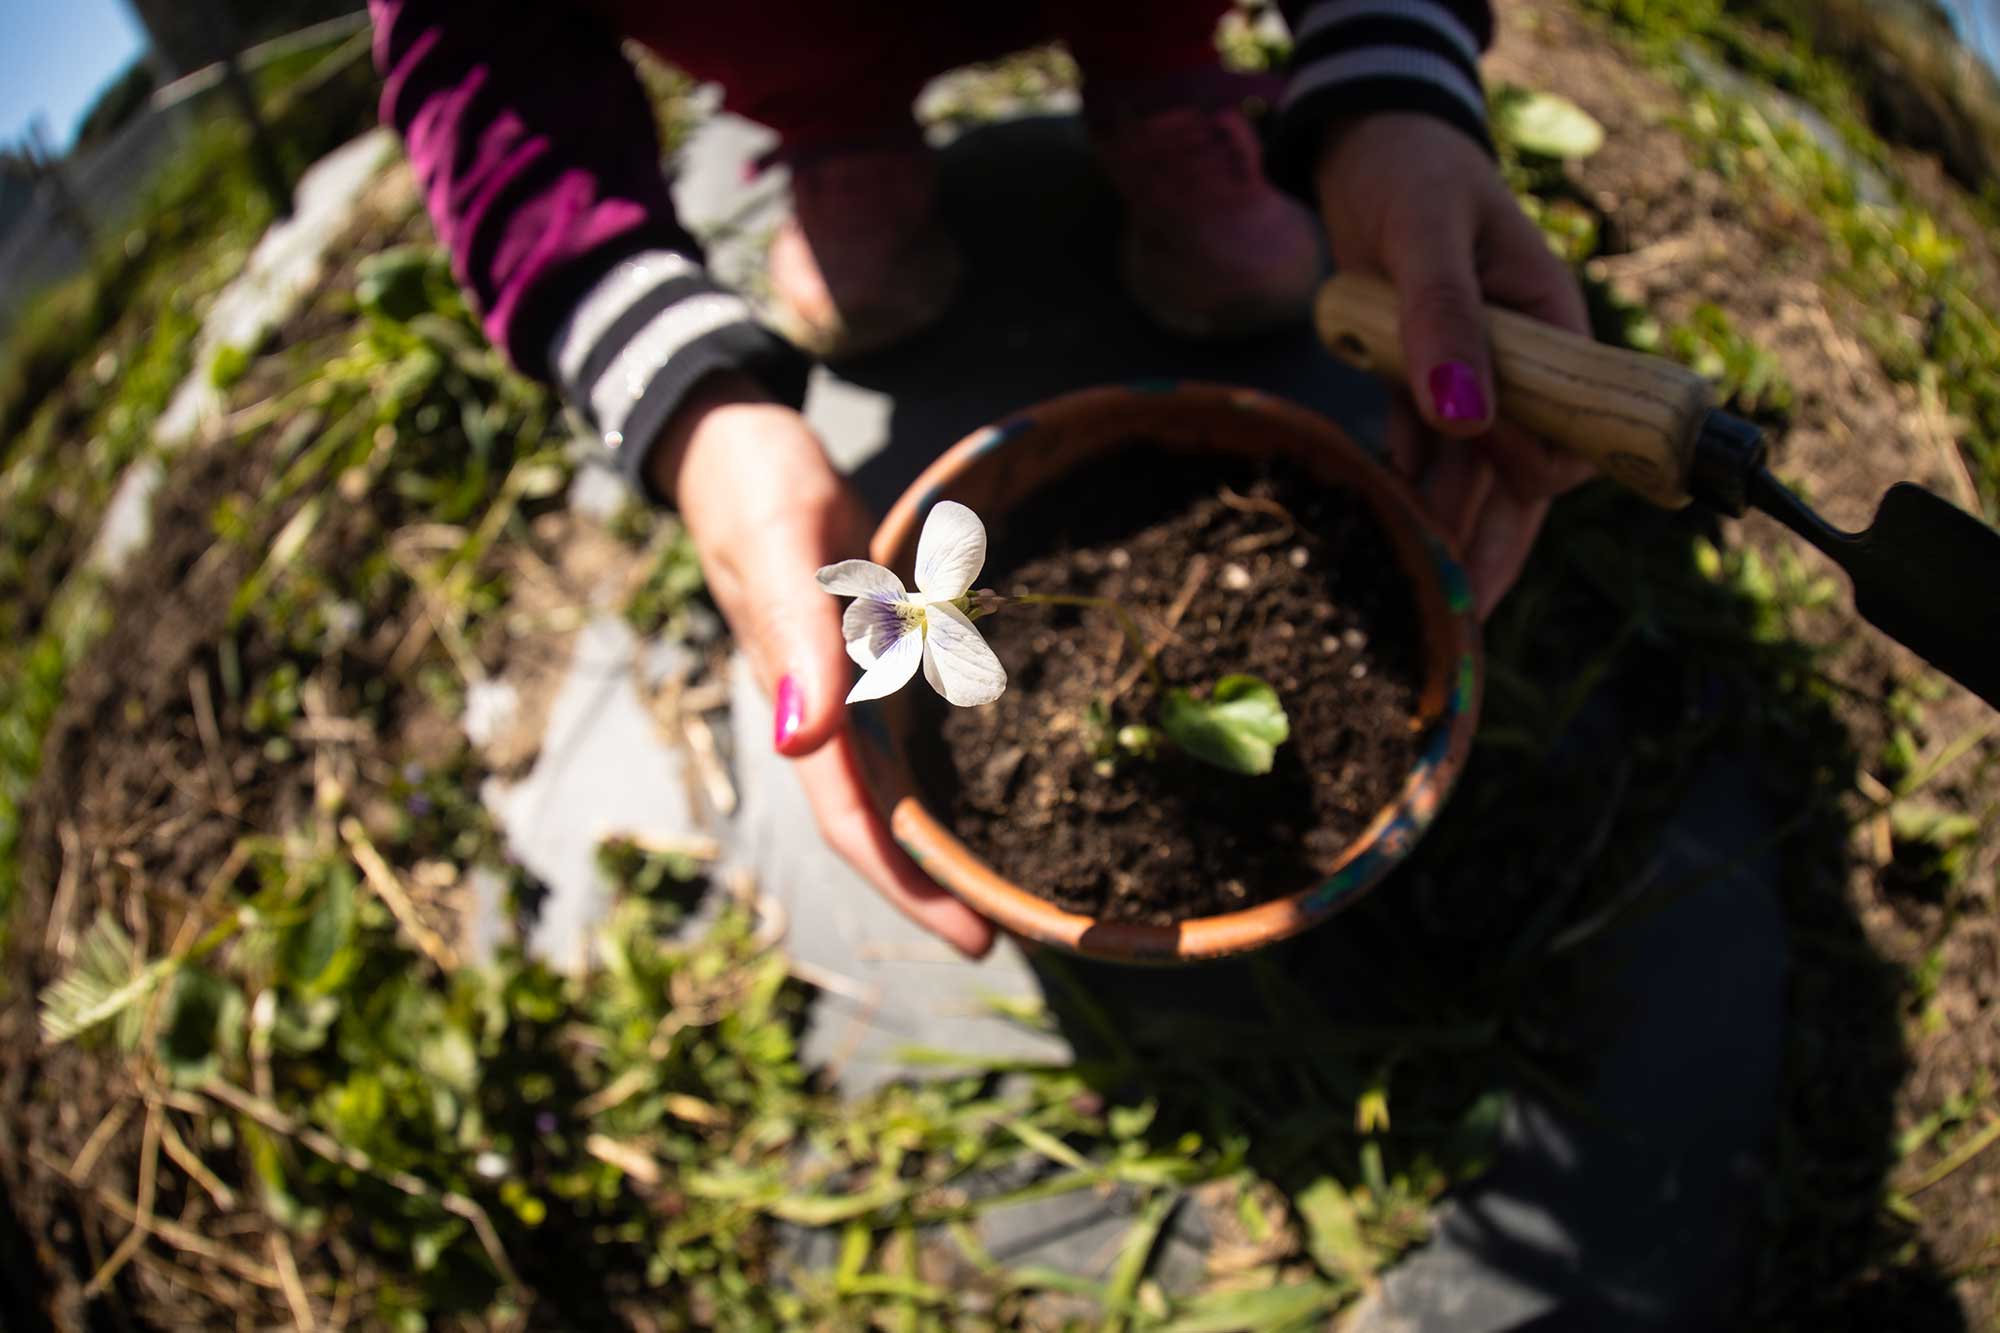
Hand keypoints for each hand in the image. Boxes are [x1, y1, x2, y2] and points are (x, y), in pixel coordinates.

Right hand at [652, 375, 995, 956]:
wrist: (735, 446)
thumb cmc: (757, 490)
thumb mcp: (782, 549)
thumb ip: (797, 641)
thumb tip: (804, 745)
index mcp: (800, 705)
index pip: (853, 821)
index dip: (910, 884)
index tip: (975, 936)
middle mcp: (824, 712)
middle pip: (878, 822)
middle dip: (935, 882)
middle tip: (1010, 931)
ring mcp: (845, 685)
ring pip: (896, 784)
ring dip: (942, 835)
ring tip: (1011, 877)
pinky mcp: (869, 650)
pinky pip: (911, 729)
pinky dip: (948, 765)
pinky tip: (998, 778)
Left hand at [1314, 113, 1593, 617]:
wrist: (1365, 150)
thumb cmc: (1414, 175)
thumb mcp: (1427, 236)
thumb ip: (1445, 318)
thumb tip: (1467, 418)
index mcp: (1557, 332)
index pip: (1572, 436)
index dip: (1536, 474)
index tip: (1494, 508)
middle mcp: (1526, 371)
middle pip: (1520, 481)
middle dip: (1492, 548)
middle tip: (1458, 624)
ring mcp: (1475, 384)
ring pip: (1469, 482)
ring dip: (1444, 536)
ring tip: (1416, 609)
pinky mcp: (1423, 388)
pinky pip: (1421, 456)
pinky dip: (1405, 493)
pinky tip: (1383, 542)